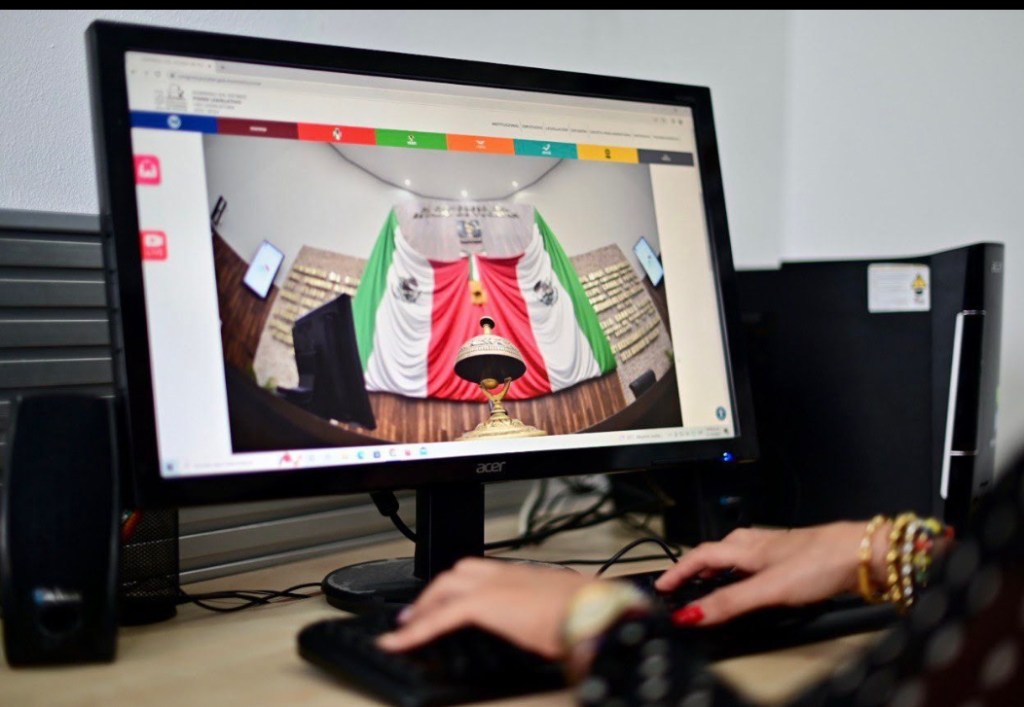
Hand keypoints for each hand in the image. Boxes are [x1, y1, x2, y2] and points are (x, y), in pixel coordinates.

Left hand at [376, 557, 593, 658]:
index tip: (452, 598)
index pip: (481, 572)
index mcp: (523, 573)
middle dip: (435, 591)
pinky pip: (438, 616)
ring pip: (443, 587)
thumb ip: (550, 612)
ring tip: (407, 626)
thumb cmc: (588, 612)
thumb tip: (552, 628)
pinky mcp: (481, 603)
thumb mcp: (565, 608)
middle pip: (457, 573)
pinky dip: (415, 630)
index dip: (461, 584)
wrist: (592, 610)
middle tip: (419, 611)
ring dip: (423, 606)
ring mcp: (490, 584)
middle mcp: (504, 573)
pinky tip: (399, 642)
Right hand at [655, 522, 885, 625]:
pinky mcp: (796, 560)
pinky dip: (745, 572)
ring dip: (721, 567)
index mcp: (746, 547)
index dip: (679, 571)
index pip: (700, 556)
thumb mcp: (768, 588)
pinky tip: (757, 581)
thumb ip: (730, 602)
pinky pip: (758, 563)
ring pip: (739, 555)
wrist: (864, 554)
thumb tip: (693, 614)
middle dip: (696, 566)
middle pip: (717, 551)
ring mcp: (778, 550)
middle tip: (682, 584)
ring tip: (713, 581)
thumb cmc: (821, 561)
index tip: (662, 585)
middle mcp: (759, 545)